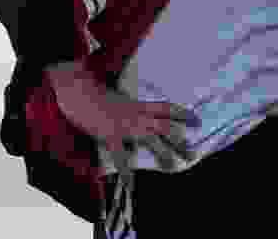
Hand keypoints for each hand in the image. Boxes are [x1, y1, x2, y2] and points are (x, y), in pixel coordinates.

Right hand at [47, 60, 199, 179]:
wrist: (80, 92)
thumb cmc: (97, 96)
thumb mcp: (119, 104)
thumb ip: (130, 117)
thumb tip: (136, 141)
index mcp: (139, 105)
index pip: (167, 108)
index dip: (183, 114)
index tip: (197, 121)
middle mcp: (137, 115)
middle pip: (166, 127)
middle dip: (180, 141)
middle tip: (192, 155)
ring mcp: (126, 126)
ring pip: (152, 140)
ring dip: (163, 155)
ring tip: (172, 168)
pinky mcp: (111, 135)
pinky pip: (121, 156)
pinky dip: (126, 172)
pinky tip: (131, 185)